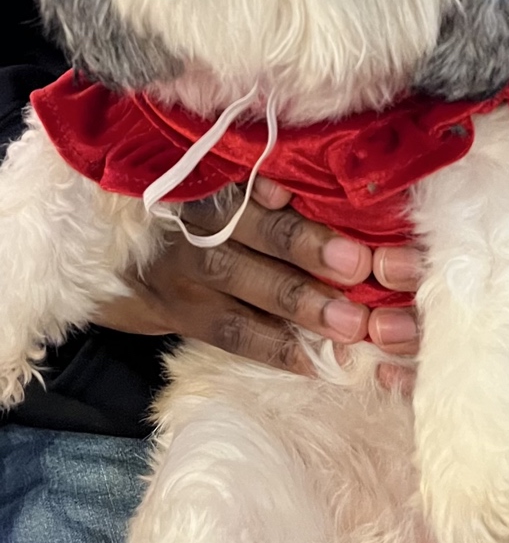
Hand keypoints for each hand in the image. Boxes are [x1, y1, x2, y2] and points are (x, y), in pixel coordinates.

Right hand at [92, 179, 420, 379]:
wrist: (115, 252)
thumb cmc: (190, 210)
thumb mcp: (215, 185)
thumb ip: (262, 189)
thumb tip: (326, 201)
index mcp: (204, 180)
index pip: (253, 191)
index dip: (299, 211)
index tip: (349, 234)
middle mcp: (187, 222)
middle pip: (249, 234)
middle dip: (306, 252)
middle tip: (358, 271)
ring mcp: (176, 271)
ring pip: (239, 286)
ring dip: (297, 305)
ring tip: (347, 324)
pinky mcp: (173, 312)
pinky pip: (227, 333)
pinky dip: (272, 347)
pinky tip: (313, 361)